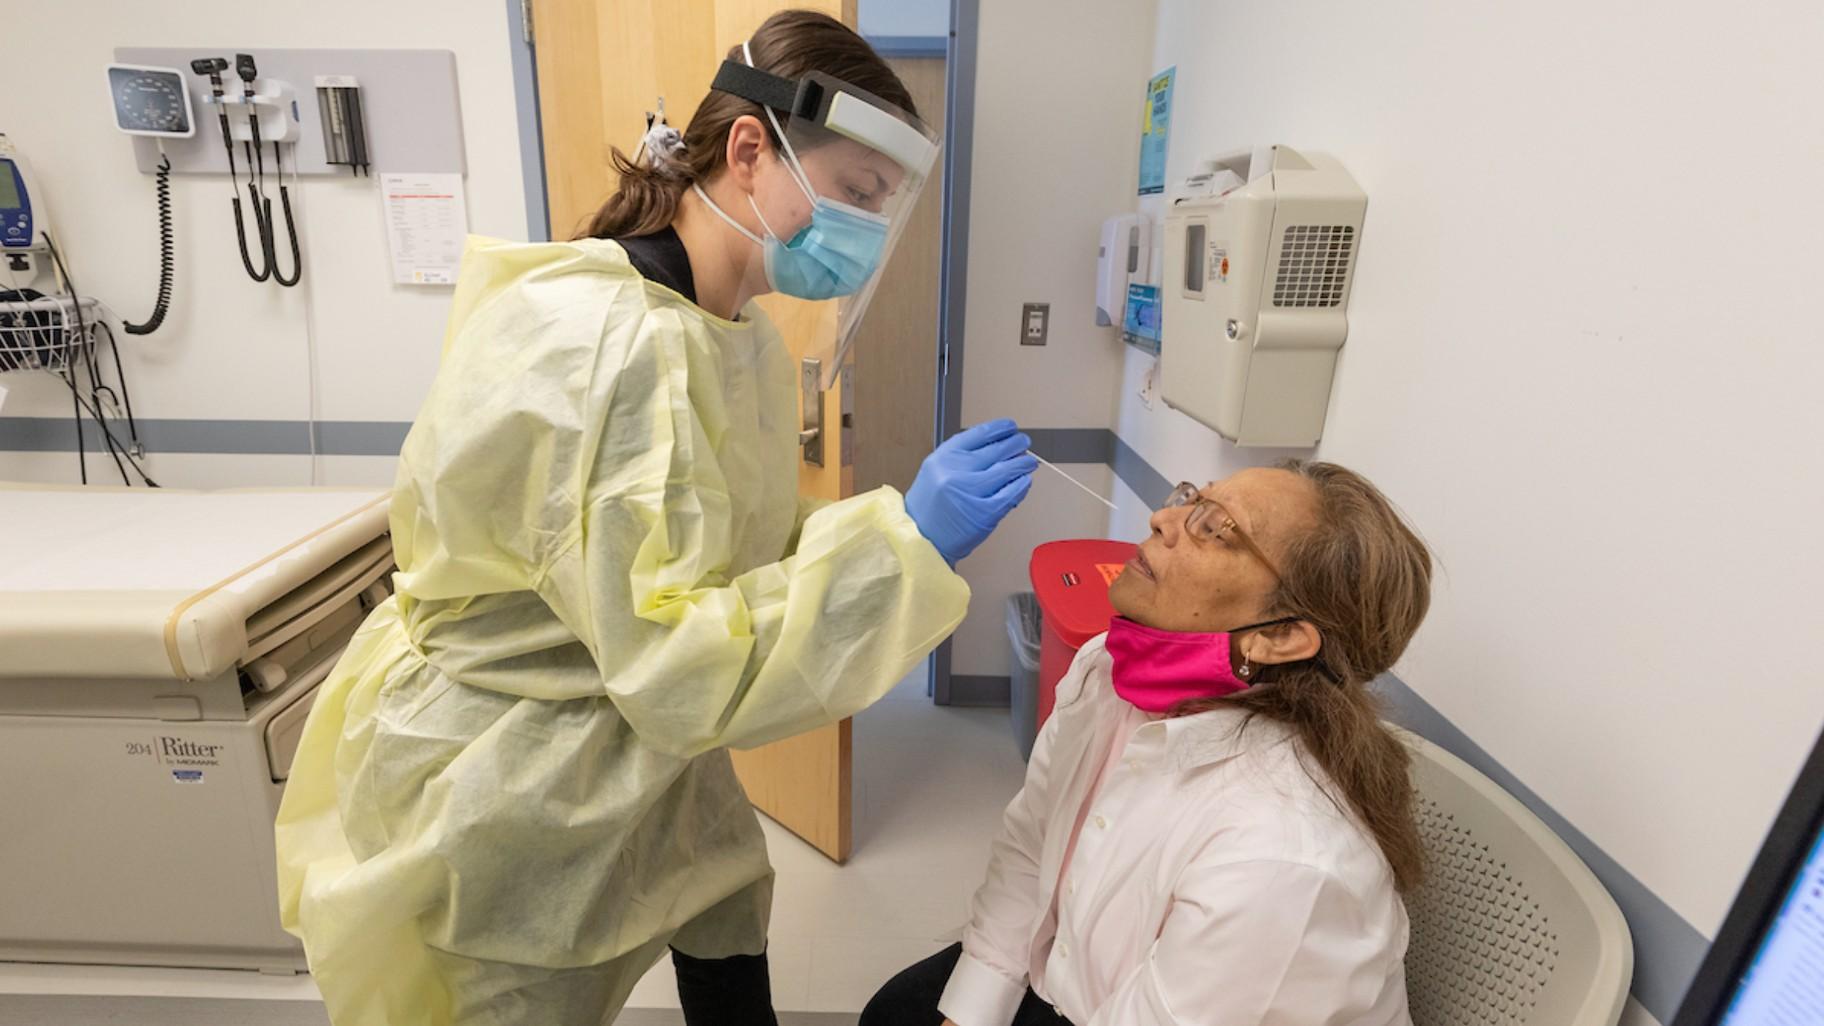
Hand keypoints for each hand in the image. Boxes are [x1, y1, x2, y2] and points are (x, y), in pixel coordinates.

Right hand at [905, 419, 1037, 564]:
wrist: (921, 539)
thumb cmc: (929, 508)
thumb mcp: (936, 472)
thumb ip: (960, 458)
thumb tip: (994, 445)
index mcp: (943, 458)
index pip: (979, 434)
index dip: (999, 428)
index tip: (1010, 427)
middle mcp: (956, 472)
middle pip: (996, 450)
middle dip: (1015, 444)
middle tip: (1023, 442)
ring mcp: (971, 492)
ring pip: (1007, 470)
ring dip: (1022, 464)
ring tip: (1028, 462)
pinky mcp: (985, 513)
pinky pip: (1011, 494)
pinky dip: (1021, 486)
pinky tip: (1024, 481)